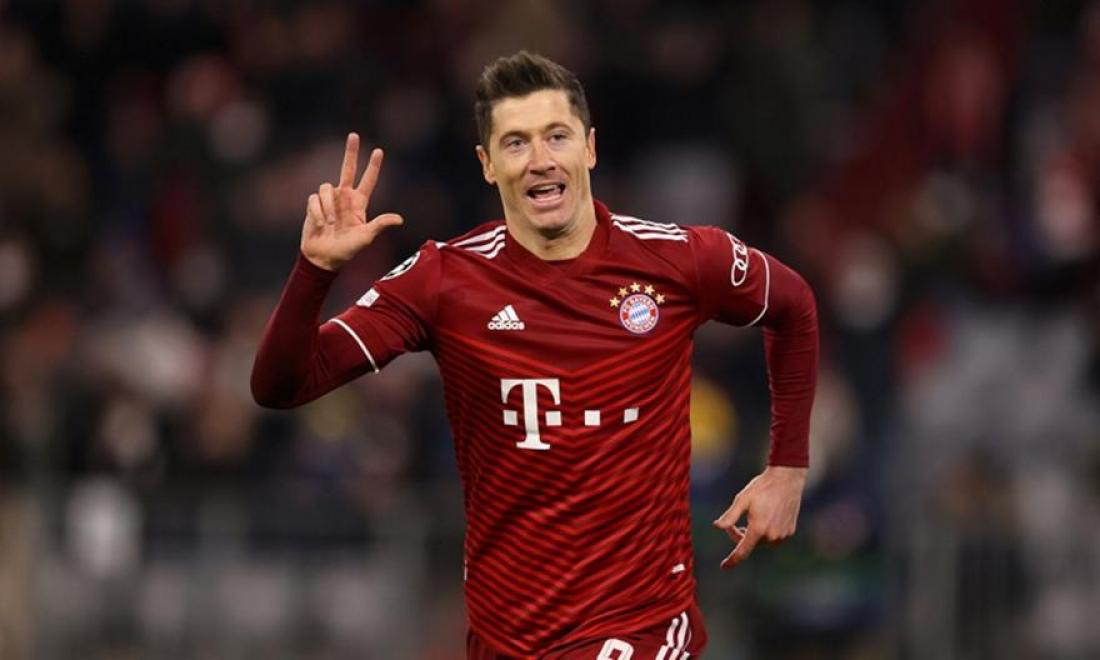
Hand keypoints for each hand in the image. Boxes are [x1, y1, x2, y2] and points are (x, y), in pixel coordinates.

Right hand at [301, 133, 403, 270]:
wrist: (323, 258)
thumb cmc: (347, 250)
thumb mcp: (366, 237)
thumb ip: (380, 225)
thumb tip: (400, 219)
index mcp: (359, 204)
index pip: (368, 181)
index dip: (373, 167)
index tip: (379, 151)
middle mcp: (344, 198)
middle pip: (348, 169)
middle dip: (351, 152)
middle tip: (354, 135)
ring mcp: (329, 200)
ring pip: (326, 187)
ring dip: (327, 206)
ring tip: (329, 223)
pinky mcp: (314, 204)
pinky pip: (314, 199)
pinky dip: (317, 212)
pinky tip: (320, 224)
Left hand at [713, 465, 806, 569]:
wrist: (787, 479)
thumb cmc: (762, 488)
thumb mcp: (742, 500)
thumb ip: (730, 516)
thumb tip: (717, 527)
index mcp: (758, 529)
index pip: (742, 551)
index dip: (732, 560)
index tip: (724, 567)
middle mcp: (772, 535)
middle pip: (750, 543)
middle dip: (740, 535)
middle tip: (735, 523)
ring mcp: (783, 534)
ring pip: (762, 541)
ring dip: (754, 534)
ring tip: (752, 518)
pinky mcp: (790, 531)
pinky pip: (774, 537)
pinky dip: (766, 531)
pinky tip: (766, 517)